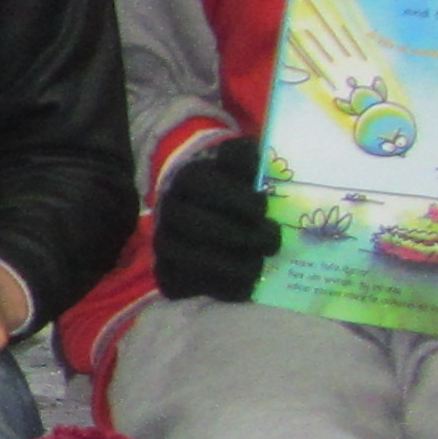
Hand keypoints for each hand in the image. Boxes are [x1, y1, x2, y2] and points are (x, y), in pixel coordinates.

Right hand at [152, 135, 280, 304]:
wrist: (200, 210)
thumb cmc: (231, 189)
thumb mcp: (238, 165)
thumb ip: (245, 157)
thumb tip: (250, 149)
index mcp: (189, 179)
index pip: (210, 188)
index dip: (240, 201)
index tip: (263, 208)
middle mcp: (170, 210)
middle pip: (205, 227)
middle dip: (245, 237)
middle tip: (272, 241)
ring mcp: (165, 243)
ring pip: (195, 260)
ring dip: (236, 266)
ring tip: (259, 265)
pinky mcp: (166, 272)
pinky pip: (189, 286)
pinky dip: (220, 289)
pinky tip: (246, 284)